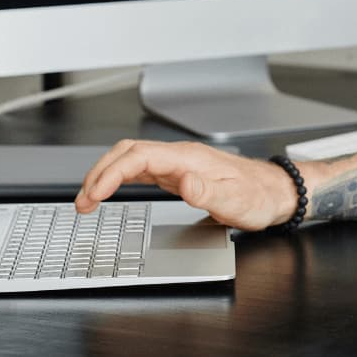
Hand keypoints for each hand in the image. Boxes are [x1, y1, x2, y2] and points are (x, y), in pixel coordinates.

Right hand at [75, 139, 296, 229]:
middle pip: (128, 153)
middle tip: (81, 201)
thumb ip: (207, 193)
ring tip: (87, 199)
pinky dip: (120, 179)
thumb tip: (183, 183)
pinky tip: (111, 191)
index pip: (139, 157)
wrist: (275, 192)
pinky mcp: (179, 175)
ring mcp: (178, 164)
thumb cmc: (258, 197)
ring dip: (106, 175)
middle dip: (99, 173)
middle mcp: (180, 157)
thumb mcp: (235, 202)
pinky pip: (141, 171)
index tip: (94, 194)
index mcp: (189, 159)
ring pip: (131, 160)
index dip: (112, 173)